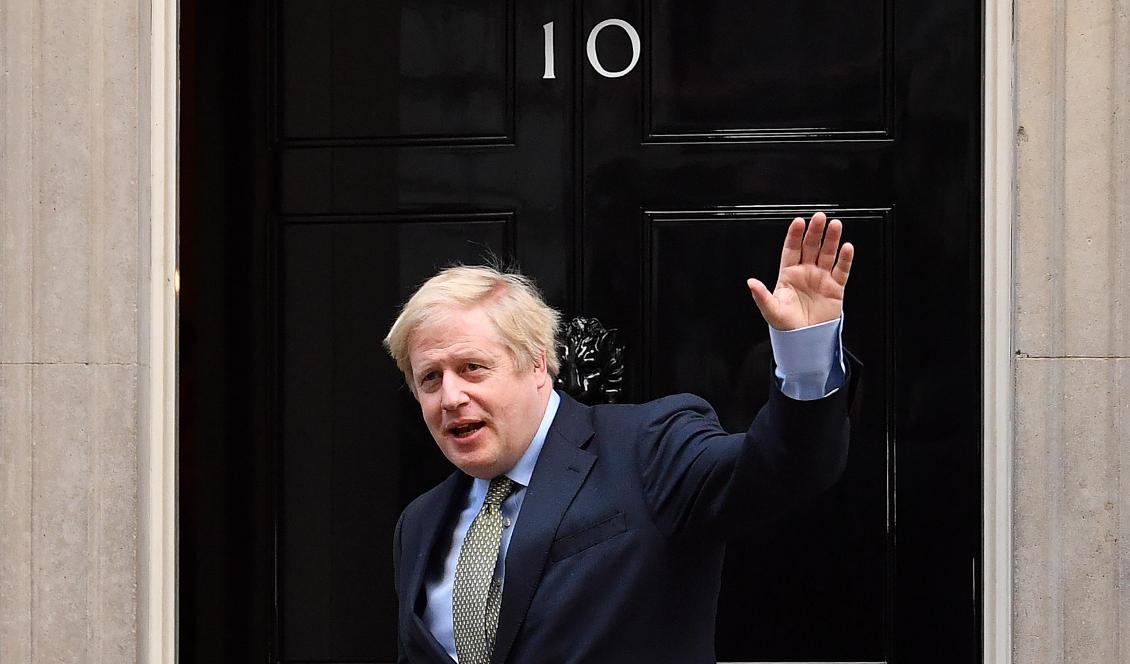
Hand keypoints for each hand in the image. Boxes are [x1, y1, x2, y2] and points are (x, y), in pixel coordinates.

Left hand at [746, 212, 853, 330]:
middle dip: (815, 231)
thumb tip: (751, 283)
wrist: (805, 340)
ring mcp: (821, 278)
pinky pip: (841, 270)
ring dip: (832, 239)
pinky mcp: (835, 287)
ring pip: (828, 254)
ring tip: (835, 225)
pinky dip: (845, 259)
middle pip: (811, 246)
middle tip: (819, 217)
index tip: (798, 222)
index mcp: (788, 274)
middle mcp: (805, 272)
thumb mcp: (771, 310)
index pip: (791, 249)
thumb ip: (761, 296)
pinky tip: (846, 247)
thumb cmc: (786, 324)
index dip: (794, 235)